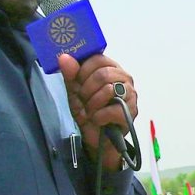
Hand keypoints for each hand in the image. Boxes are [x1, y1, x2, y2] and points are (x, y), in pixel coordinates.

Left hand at [59, 53, 137, 169]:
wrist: (95, 136)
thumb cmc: (88, 110)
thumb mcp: (74, 90)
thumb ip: (70, 73)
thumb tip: (64, 57)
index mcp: (111, 68)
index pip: (98, 59)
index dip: (83, 71)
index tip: (78, 83)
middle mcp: (124, 78)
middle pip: (103, 74)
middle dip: (87, 90)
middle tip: (84, 100)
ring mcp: (130, 95)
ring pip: (108, 89)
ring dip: (92, 104)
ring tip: (91, 110)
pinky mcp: (131, 112)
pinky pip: (111, 110)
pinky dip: (99, 117)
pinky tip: (98, 120)